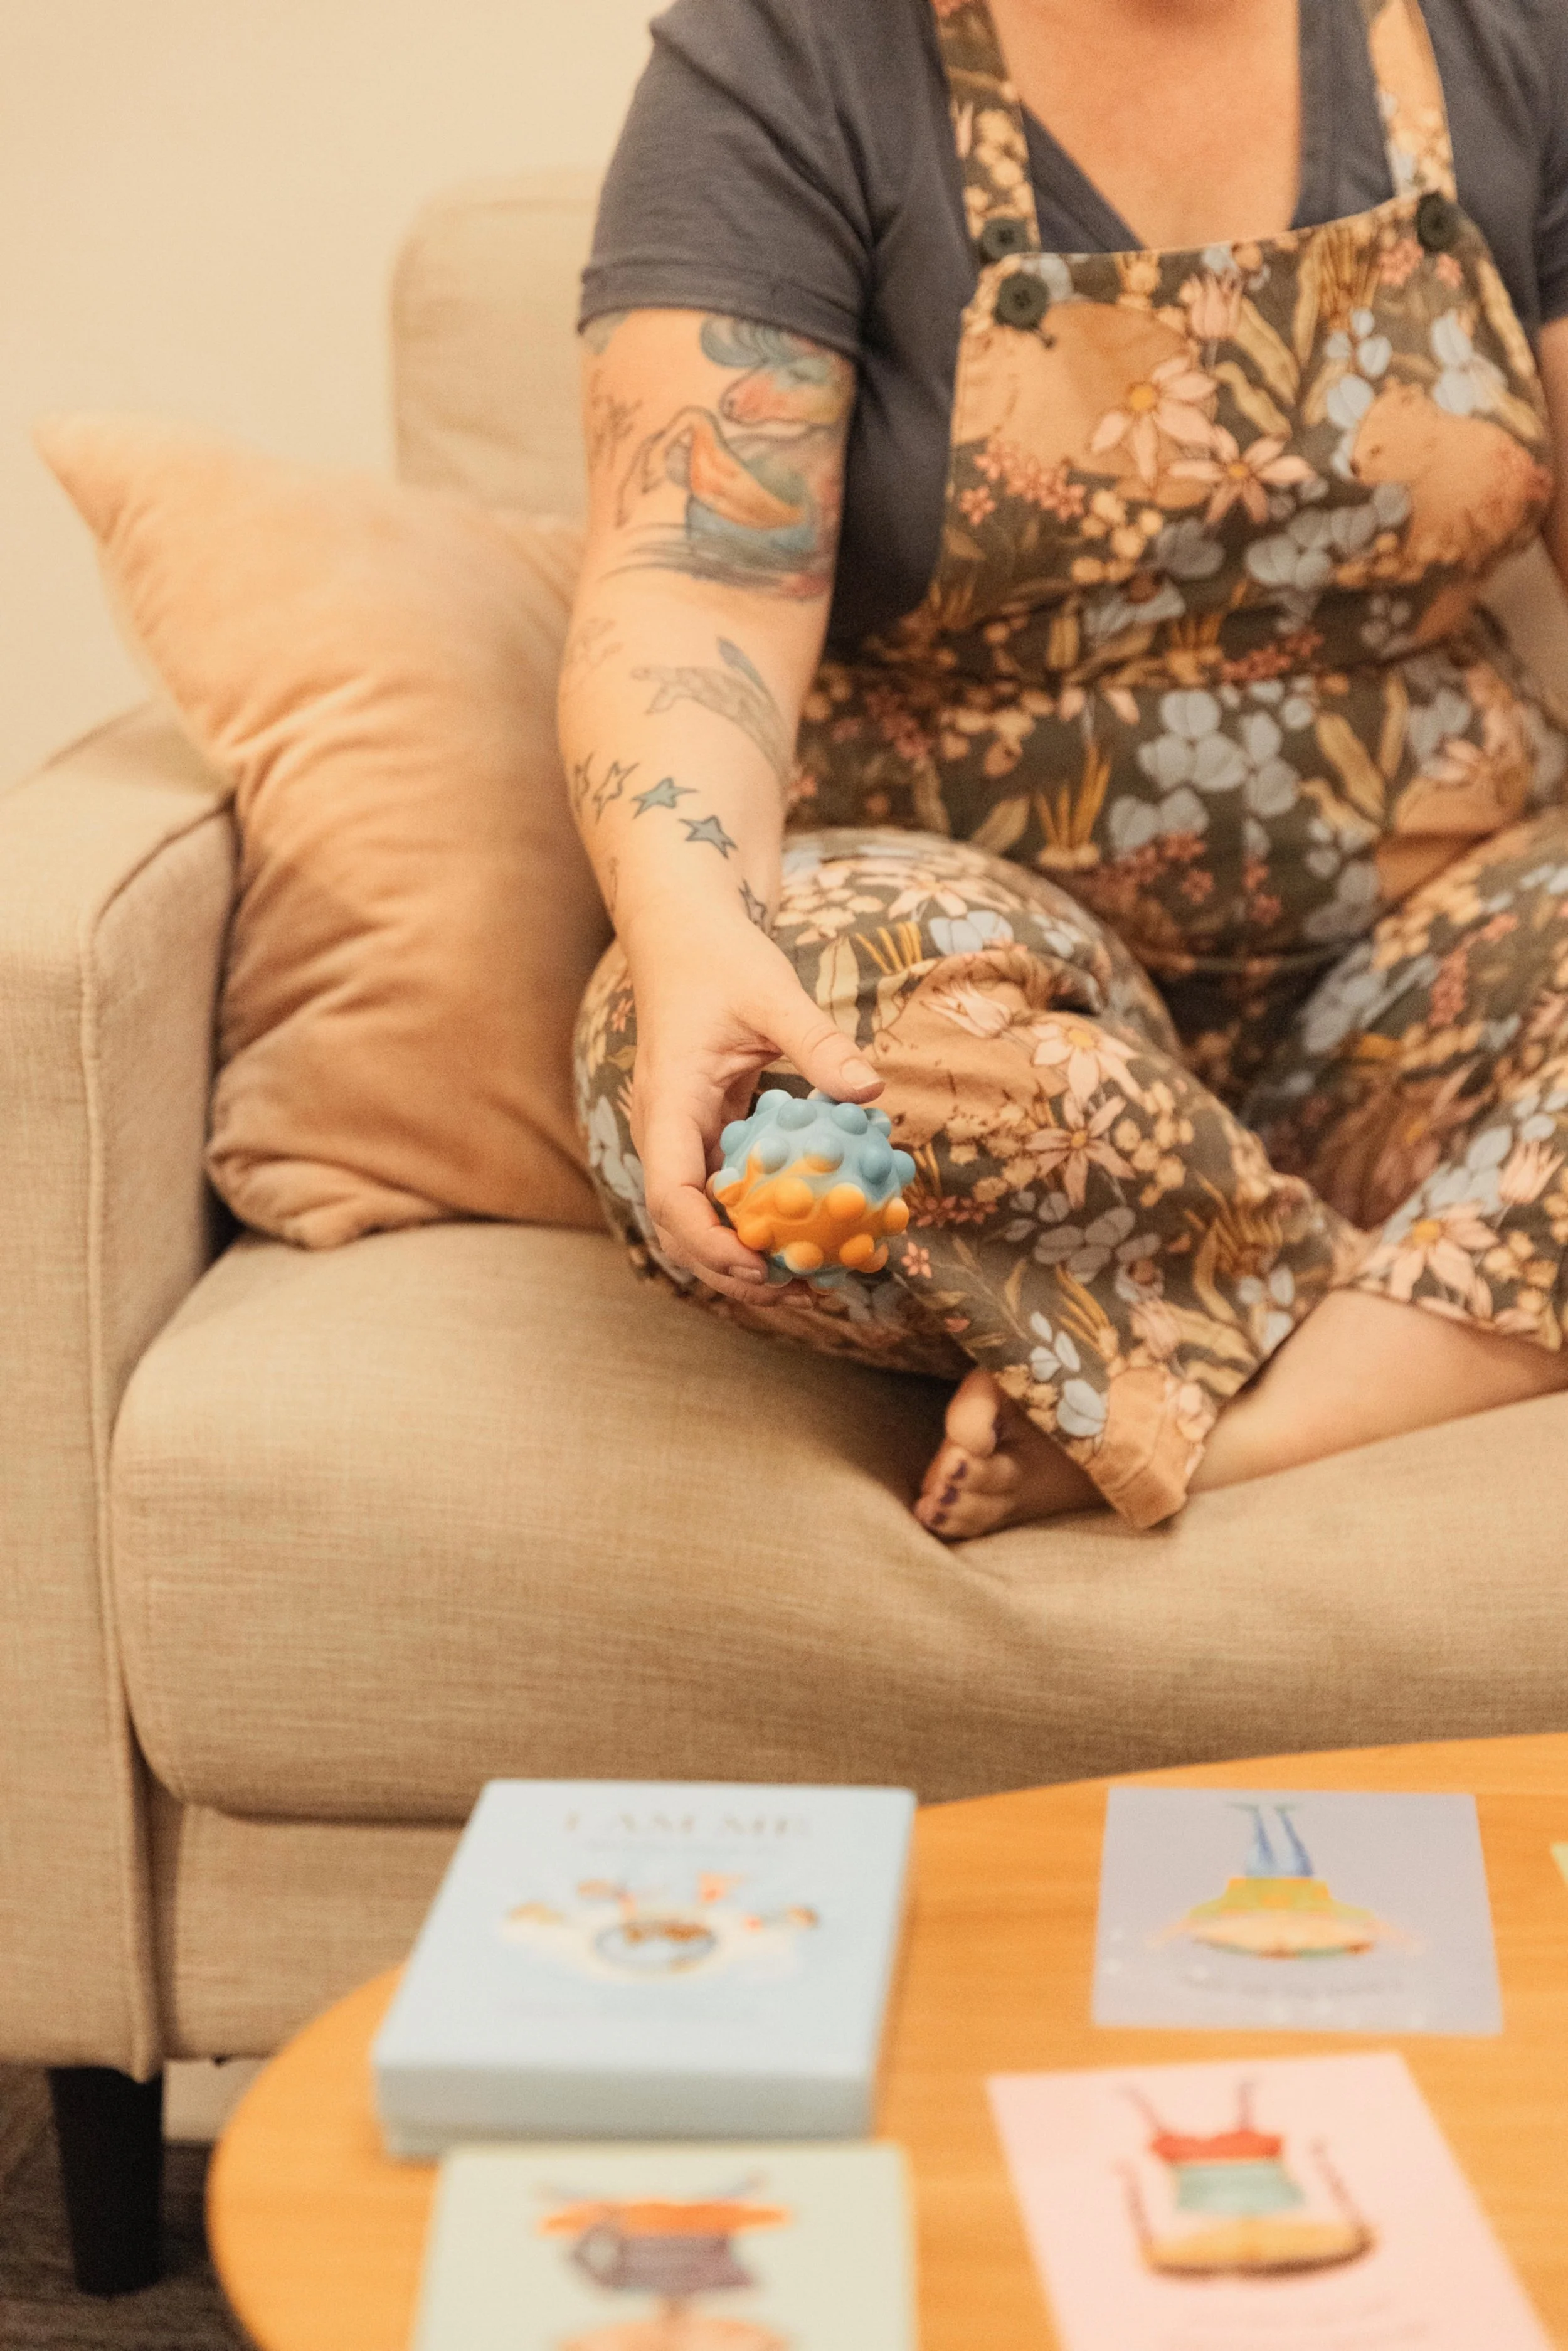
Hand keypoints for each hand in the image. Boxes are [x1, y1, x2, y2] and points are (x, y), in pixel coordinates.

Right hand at [625, 914, 882, 1302]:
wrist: (684, 930)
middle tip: (797, 1291)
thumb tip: (872, 1090)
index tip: (760, 1267)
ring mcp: (685, 1135)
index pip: (670, 1195)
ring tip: (808, 1276)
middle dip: (729, 1270)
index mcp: (668, 1106)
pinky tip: (810, 1227)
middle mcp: (667, 1131)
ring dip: (744, 1252)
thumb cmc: (721, 957)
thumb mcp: (772, 993)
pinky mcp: (708, 1131)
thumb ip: (817, 1042)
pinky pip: (727, 1187)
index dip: (709, 1243)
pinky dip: (759, 1215)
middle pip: (680, 1225)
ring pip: (702, 1214)